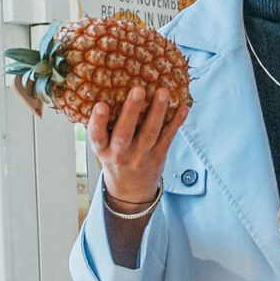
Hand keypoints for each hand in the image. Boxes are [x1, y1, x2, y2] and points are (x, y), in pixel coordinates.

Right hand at [88, 86, 188, 209]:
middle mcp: (120, 155)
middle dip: (131, 111)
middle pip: (125, 134)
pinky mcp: (158, 157)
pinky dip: (176, 122)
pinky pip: (168, 138)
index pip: (97, 136)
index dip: (98, 121)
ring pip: (149, 133)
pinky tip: (183, 108)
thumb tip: (106, 91)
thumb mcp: (103, 147)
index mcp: (103, 150)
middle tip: (138, 90)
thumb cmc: (116, 158)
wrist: (130, 190)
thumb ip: (105, 127)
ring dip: (157, 111)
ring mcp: (140, 157)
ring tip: (163, 92)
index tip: (101, 104)